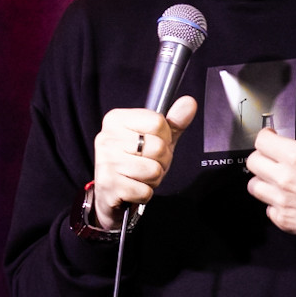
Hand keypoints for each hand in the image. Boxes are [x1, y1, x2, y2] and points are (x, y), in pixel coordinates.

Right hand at [92, 96, 199, 226]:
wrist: (110, 192)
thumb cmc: (134, 161)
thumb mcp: (155, 138)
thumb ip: (174, 122)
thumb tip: (189, 102)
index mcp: (116, 120)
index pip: (157, 122)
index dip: (165, 137)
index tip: (154, 143)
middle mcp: (107, 138)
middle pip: (158, 147)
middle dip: (162, 161)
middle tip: (149, 163)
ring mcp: (106, 162)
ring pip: (153, 170)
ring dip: (154, 178)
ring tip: (141, 176)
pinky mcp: (109, 185)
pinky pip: (144, 191)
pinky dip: (144, 193)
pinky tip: (134, 187)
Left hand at [246, 82, 295, 240]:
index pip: (261, 141)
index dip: (267, 136)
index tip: (274, 138)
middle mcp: (285, 179)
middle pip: (253, 162)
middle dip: (262, 156)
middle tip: (275, 157)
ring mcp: (283, 202)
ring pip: (254, 186)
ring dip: (264, 180)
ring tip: (279, 178)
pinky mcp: (285, 221)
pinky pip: (267, 209)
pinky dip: (274, 203)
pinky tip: (290, 198)